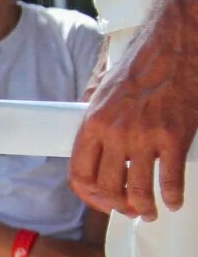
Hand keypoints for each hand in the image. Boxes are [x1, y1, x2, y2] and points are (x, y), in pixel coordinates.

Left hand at [69, 6, 197, 218]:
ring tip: (151, 212)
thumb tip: (92, 146)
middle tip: (130, 211)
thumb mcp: (104, 92)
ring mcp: (144, 137)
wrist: (176, 44)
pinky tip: (173, 201)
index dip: (89, 197)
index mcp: (92, 124)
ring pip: (138, 189)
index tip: (102, 203)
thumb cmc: (142, 66)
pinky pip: (170, 179)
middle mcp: (114, 134)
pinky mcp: (174, 136)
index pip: (79, 175)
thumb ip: (96, 121)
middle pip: (108, 187)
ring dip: (144, 208)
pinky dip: (172, 196)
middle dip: (118, 206)